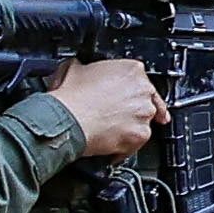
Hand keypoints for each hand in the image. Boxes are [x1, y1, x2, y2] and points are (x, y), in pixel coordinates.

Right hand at [48, 56, 164, 161]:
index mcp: (131, 69)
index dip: (129, 89)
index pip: (138, 78)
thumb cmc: (70, 97)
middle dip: (133, 107)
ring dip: (130, 125)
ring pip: (143, 120)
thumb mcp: (74, 68)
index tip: (126, 95)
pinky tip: (111, 143)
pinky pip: (138, 141)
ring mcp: (145, 113)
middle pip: (146, 99)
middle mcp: (143, 90)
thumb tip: (83, 70)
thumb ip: (88, 67)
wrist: (67, 121)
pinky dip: (126, 145)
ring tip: (110, 129)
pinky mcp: (141, 135)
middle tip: (115, 113)